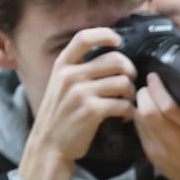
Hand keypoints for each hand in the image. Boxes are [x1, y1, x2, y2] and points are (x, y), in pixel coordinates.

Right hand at [19, 28, 139, 179]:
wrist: (49, 145)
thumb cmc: (59, 114)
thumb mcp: (60, 84)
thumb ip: (79, 69)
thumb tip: (110, 56)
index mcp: (63, 65)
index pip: (84, 37)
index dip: (104, 34)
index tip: (118, 41)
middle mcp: (70, 76)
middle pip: (114, 60)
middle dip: (129, 70)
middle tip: (130, 81)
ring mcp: (80, 93)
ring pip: (122, 82)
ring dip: (131, 93)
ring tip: (128, 101)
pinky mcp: (91, 111)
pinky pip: (122, 104)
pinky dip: (129, 110)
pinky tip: (124, 116)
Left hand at [135, 72, 179, 179]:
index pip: (168, 106)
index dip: (157, 88)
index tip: (155, 77)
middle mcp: (175, 140)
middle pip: (148, 111)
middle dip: (144, 93)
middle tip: (148, 86)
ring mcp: (160, 149)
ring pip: (139, 119)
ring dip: (140, 104)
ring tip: (147, 97)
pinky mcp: (151, 154)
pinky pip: (139, 130)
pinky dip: (140, 117)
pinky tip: (146, 113)